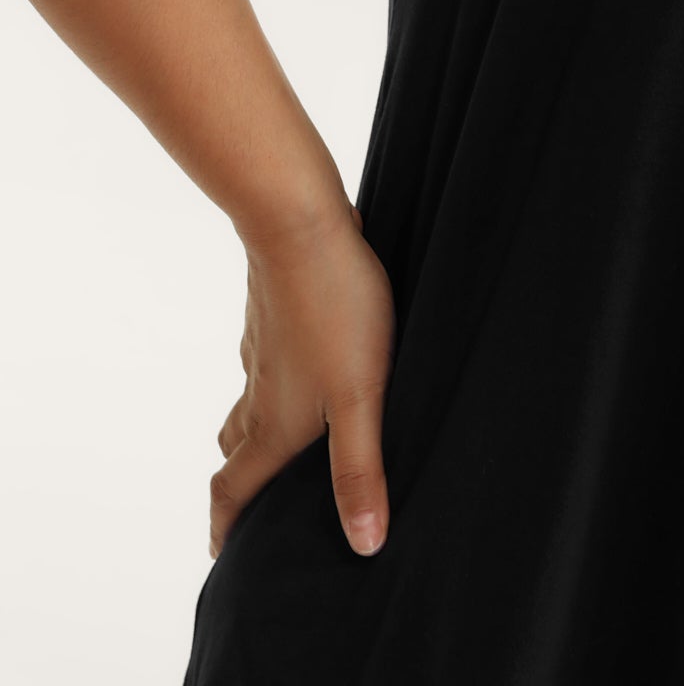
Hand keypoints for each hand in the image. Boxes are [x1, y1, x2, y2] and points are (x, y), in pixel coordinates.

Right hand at [209, 198, 395, 560]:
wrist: (300, 225)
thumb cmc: (337, 309)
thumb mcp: (360, 397)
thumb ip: (360, 469)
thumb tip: (363, 544)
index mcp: (273, 424)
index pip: (234, 489)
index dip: (226, 527)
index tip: (222, 555)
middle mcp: (259, 392)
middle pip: (235, 451)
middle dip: (239, 485)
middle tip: (251, 508)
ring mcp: (261, 350)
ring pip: (247, 404)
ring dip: (253, 432)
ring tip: (278, 445)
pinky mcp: (270, 315)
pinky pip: (264, 363)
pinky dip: (272, 383)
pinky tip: (301, 367)